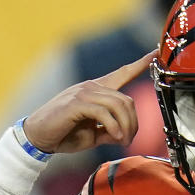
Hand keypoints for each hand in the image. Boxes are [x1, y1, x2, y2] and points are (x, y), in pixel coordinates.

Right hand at [22, 49, 157, 153]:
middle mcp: (92, 87)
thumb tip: (125, 134)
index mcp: (97, 91)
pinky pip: (105, 113)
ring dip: (125, 126)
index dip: (140, 64)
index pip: (122, 73)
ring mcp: (84, 93)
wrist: (38, 137)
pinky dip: (114, 127)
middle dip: (133, 122)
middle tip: (129, 140)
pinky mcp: (76, 103)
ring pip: (118, 105)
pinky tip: (114, 137)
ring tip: (122, 141)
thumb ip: (110, 130)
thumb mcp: (93, 134)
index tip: (155, 54)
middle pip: (126, 99)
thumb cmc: (64, 134)